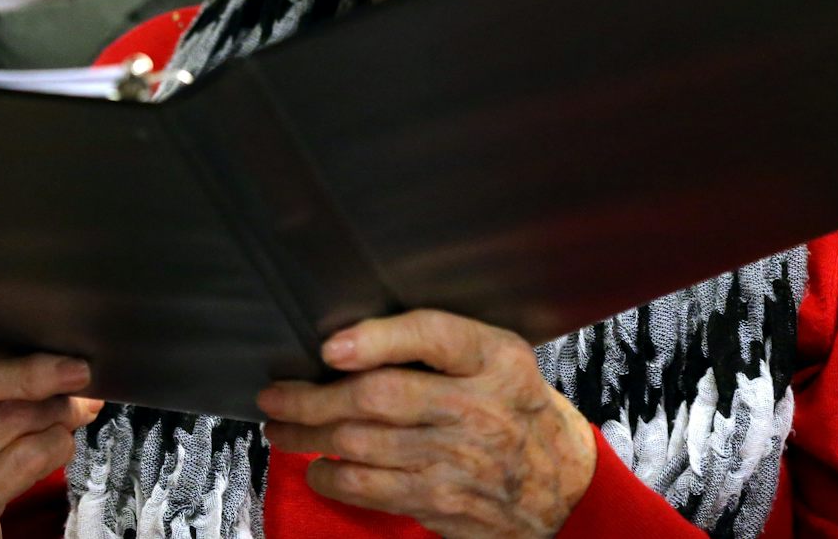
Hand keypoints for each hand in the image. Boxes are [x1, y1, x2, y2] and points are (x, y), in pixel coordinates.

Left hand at [257, 309, 598, 538]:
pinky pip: (372, 488)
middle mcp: (477, 408)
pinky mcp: (442, 502)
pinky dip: (333, 477)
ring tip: (281, 427)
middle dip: (313, 396)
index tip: (331, 346)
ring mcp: (458, 461)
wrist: (562, 484)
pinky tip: (317, 467)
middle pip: (380, 397)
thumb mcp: (499, 357)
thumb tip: (354, 338)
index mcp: (494, 360)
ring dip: (308, 436)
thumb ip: (440, 342)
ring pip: (363, 445)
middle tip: (276, 394)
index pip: (433, 336)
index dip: (376, 339)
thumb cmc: (515, 407)